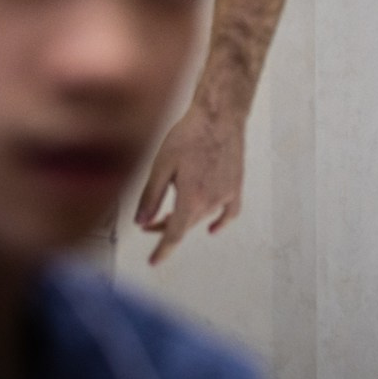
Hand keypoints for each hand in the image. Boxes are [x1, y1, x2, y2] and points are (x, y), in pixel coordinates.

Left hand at [134, 96, 246, 265]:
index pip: (174, 235)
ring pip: (202, 218)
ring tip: (171, 213)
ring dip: (186, 220)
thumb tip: (142, 222)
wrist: (219, 116)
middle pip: (186, 226)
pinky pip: (229, 212)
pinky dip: (220, 222)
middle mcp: (211, 201)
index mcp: (191, 199)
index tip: (153, 262)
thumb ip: (151, 197)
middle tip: (149, 222)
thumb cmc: (189, 135)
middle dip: (166, 228)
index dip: (162, 250)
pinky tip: (213, 228)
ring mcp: (226, 194)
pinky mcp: (236, 184)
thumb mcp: (161, 166)